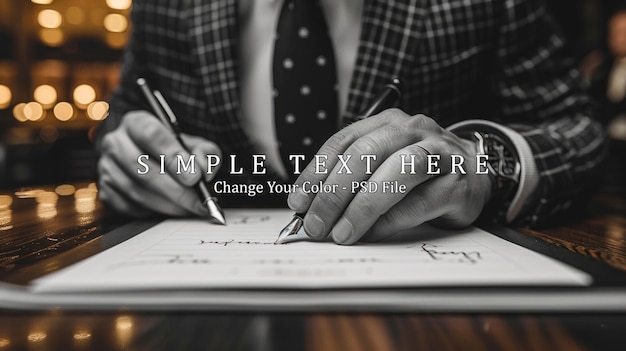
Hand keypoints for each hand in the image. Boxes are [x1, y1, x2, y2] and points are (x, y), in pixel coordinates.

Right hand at [98, 111, 220, 216]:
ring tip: (189, 209)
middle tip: (198, 202)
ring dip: (167, 204)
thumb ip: (204, 153)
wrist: (152, 158)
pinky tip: (169, 210)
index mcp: (137, 122)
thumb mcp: (194, 144)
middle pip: (143, 168)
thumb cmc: (174, 150)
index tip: (194, 177)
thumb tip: (204, 169)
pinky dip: (152, 212)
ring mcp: (108, 167)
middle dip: (176, 190)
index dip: (173, 157)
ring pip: (136, 191)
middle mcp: (116, 142)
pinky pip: (129, 207)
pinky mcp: (106, 190)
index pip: (151, 135)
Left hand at [287, 109, 492, 244]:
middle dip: (334, 192)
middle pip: (366, 154)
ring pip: (396, 172)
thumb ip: (353, 177)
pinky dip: (391, 220)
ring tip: (341, 233)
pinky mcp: (458, 182)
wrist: (476, 172)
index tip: (298, 202)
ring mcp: (439, 152)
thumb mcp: (384, 162)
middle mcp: (412, 130)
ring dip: (362, 207)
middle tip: (315, 224)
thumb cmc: (419, 171)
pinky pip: (420, 201)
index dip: (316, 172)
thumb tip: (313, 210)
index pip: (344, 141)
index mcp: (387, 122)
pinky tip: (371, 234)